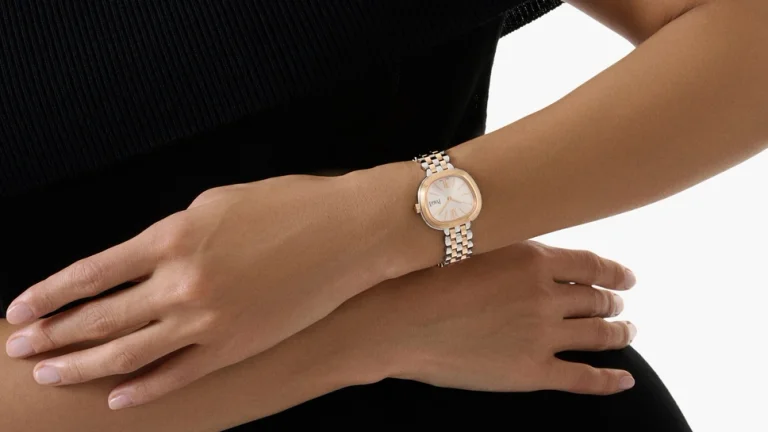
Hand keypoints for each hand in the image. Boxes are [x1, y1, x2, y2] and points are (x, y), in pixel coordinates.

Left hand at [3, 174, 391, 408]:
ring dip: (83, 365)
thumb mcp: (217, 203)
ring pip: (129, 352)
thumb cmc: (290, 205)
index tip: (20, 310)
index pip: (92, 272)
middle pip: (100, 318)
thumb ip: (173, 235)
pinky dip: (144, 389)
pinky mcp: (237, 345)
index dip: (49, 294)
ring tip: (51, 375)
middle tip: (19, 350)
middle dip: (52, 335)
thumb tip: (144, 260)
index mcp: (174, 237)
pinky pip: (179, 374)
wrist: (350, 233)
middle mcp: (182, 283)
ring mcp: (209, 320)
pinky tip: (118, 399)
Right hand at [342, 241, 637, 394]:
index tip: (627, 278)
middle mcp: (546, 296)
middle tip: (620, 305)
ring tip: (626, 332)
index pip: (594, 265)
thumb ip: (514, 247)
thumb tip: (540, 251)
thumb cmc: (423, 277)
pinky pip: (584, 379)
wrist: (393, 321)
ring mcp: (541, 336)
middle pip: (598, 299)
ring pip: (600, 335)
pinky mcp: (531, 373)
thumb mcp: (475, 245)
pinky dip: (610, 380)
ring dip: (620, 333)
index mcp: (534, 260)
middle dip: (614, 303)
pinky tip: (624, 380)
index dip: (617, 273)